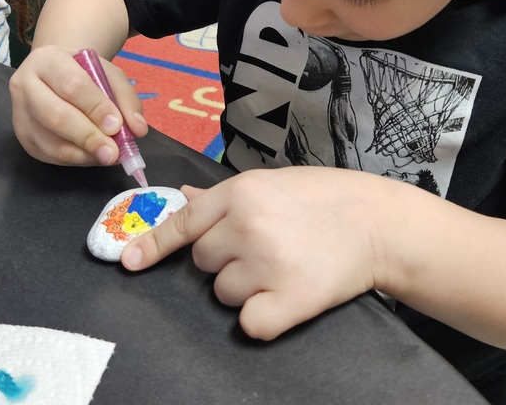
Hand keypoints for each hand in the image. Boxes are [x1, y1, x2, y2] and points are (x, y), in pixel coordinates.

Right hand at [9, 44, 146, 164]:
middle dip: (88, 137)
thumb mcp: (108, 74)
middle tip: (113, 152)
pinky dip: (76, 159)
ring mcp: (20, 113)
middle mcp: (25, 85)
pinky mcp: (23, 137)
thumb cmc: (83, 73)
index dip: (96, 107)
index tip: (117, 126)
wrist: (56, 75)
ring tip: (108, 156)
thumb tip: (138, 129)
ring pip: (50, 142)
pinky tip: (93, 155)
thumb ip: (126, 98)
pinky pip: (49, 155)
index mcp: (47, 60)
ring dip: (84, 154)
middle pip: (55, 116)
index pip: (71, 85)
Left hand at [121, 167, 388, 339]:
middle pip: (202, 262)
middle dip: (225, 261)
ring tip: (283, 266)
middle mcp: (246, 225)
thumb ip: (223, 195)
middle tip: (265, 249)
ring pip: (223, 294)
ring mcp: (266, 263)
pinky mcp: (288, 299)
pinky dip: (262, 317)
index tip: (128, 263)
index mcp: (240, 192)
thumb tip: (183, 196)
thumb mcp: (271, 183)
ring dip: (245, 288)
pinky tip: (286, 298)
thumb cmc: (324, 198)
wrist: (378, 222)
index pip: (183, 222)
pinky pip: (249, 323)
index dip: (153, 245)